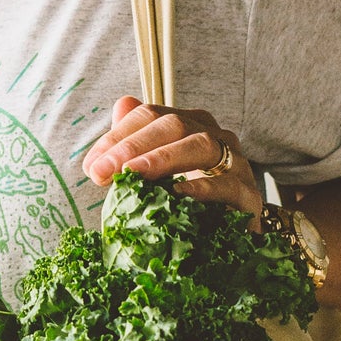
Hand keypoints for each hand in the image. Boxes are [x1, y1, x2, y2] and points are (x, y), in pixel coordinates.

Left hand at [83, 96, 262, 230]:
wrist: (234, 235)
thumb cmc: (190, 202)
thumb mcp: (157, 172)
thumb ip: (136, 140)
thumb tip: (120, 105)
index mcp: (191, 125)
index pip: (150, 115)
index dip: (117, 137)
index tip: (92, 166)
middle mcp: (216, 137)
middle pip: (174, 125)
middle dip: (132, 146)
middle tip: (101, 172)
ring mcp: (236, 163)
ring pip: (201, 146)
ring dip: (163, 158)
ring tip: (133, 173)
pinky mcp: (249, 196)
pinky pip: (228, 186)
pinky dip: (202, 188)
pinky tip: (179, 193)